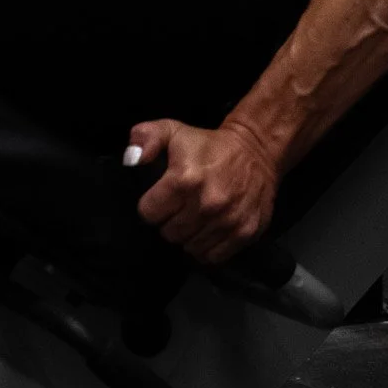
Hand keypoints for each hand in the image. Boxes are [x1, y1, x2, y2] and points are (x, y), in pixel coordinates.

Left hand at [127, 118, 280, 264]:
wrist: (256, 150)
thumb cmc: (208, 145)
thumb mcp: (172, 130)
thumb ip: (145, 137)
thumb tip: (131, 160)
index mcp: (184, 179)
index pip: (149, 213)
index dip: (152, 206)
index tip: (162, 198)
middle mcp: (206, 204)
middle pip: (168, 233)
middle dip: (170, 221)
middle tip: (181, 207)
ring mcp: (227, 221)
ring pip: (189, 247)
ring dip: (189, 235)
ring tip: (196, 217)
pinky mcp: (244, 233)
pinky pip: (212, 257)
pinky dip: (207, 247)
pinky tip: (209, 230)